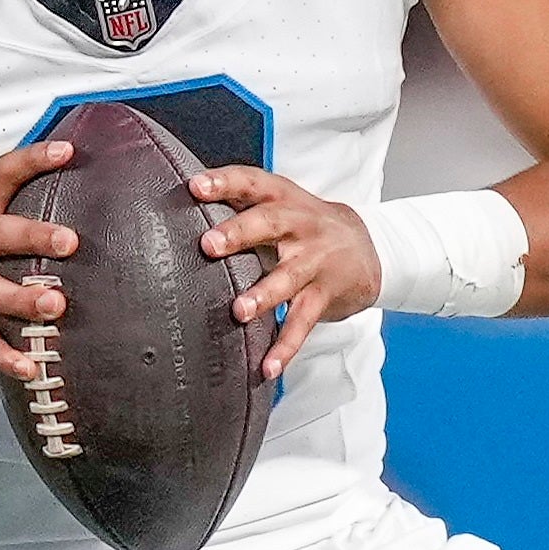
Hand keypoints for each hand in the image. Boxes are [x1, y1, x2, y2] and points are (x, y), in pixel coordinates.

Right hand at [0, 135, 77, 380]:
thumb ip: (15, 214)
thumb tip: (75, 189)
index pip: (2, 175)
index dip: (33, 160)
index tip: (67, 151)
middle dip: (34, 236)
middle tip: (70, 242)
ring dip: (24, 300)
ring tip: (55, 306)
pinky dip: (6, 356)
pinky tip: (30, 367)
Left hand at [189, 165, 378, 379]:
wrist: (368, 247)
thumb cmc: (305, 226)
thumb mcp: (281, 204)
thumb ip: (240, 205)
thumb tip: (180, 207)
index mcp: (283, 198)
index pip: (253, 182)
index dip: (225, 182)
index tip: (195, 187)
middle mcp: (301, 226)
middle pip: (270, 224)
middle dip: (239, 233)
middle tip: (208, 245)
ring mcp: (314, 262)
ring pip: (287, 277)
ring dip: (262, 295)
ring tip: (238, 311)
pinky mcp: (324, 295)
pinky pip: (302, 323)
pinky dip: (285, 347)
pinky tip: (267, 367)